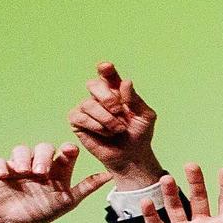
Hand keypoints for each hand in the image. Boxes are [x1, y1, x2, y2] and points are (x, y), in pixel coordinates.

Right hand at [0, 141, 109, 222]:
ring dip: (24, 158)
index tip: (69, 151)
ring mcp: (17, 166)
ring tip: (25, 172)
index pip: (64, 152)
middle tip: (41, 173)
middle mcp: (38, 165)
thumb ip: (86, 187)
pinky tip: (5, 174)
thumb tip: (109, 175)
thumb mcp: (67, 201)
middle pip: (44, 148)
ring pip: (21, 150)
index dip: (68, 148)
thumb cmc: (41, 213)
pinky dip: (2, 165)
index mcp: (56, 170)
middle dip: (44, 157)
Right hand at [64, 65, 162, 188]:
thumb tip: (126, 82)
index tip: (105, 67)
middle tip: (119, 111)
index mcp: (117, 91)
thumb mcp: (145, 116)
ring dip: (106, 118)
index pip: (108, 75)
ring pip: (88, 104)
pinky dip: (96, 126)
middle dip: (107, 98)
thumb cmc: (139, 134)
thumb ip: (135, 99)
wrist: (132, 156)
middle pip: (93, 84)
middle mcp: (99, 97)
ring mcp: (87, 109)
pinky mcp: (78, 122)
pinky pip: (79, 117)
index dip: (105, 70)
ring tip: (118, 129)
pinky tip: (106, 133)